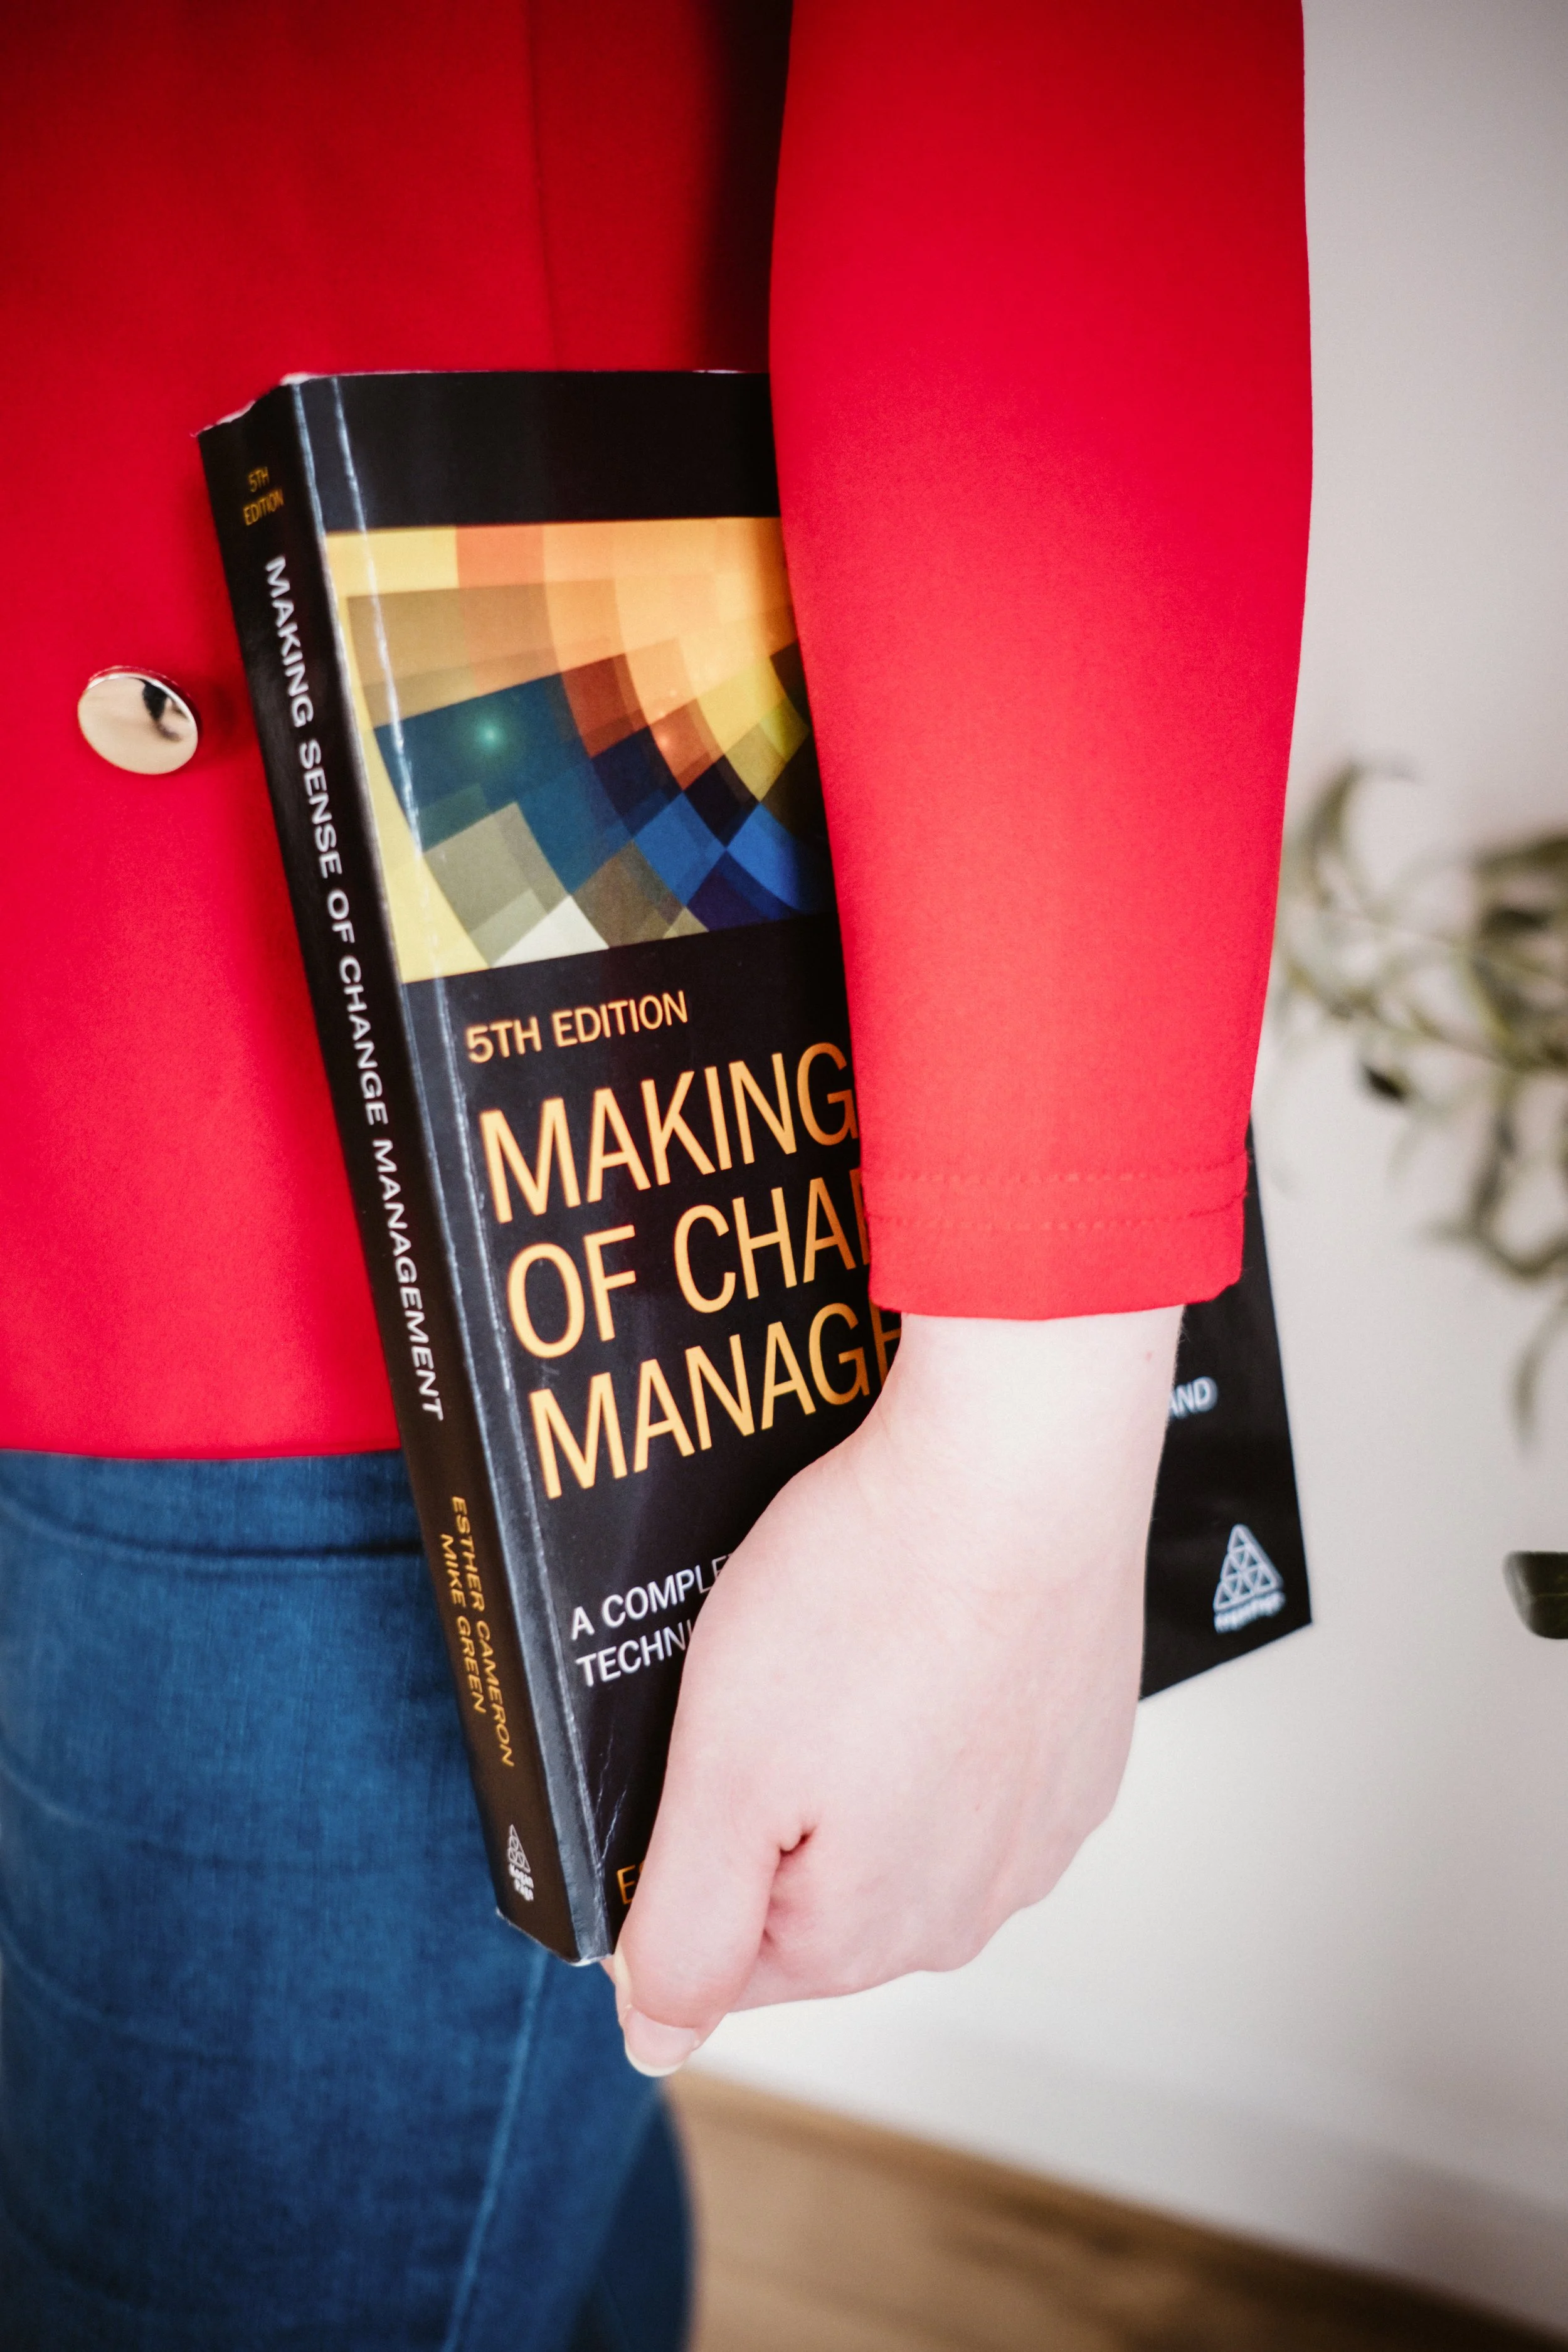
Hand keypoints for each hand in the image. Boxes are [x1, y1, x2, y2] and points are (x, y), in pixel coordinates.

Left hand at [608, 1303, 1181, 2073]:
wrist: (1019, 1462)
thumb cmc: (870, 1590)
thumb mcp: (722, 1774)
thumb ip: (686, 1935)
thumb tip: (658, 2042)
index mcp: (873, 1930)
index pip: (726, 1950)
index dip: (686, 1843)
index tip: (702, 1742)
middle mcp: (975, 1902)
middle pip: (817, 1885)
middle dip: (774, 1795)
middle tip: (769, 1677)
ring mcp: (1043, 1821)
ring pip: (900, 1813)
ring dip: (855, 1745)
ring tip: (845, 1635)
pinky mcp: (1081, 1741)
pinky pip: (975, 1755)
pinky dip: (933, 1700)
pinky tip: (916, 1626)